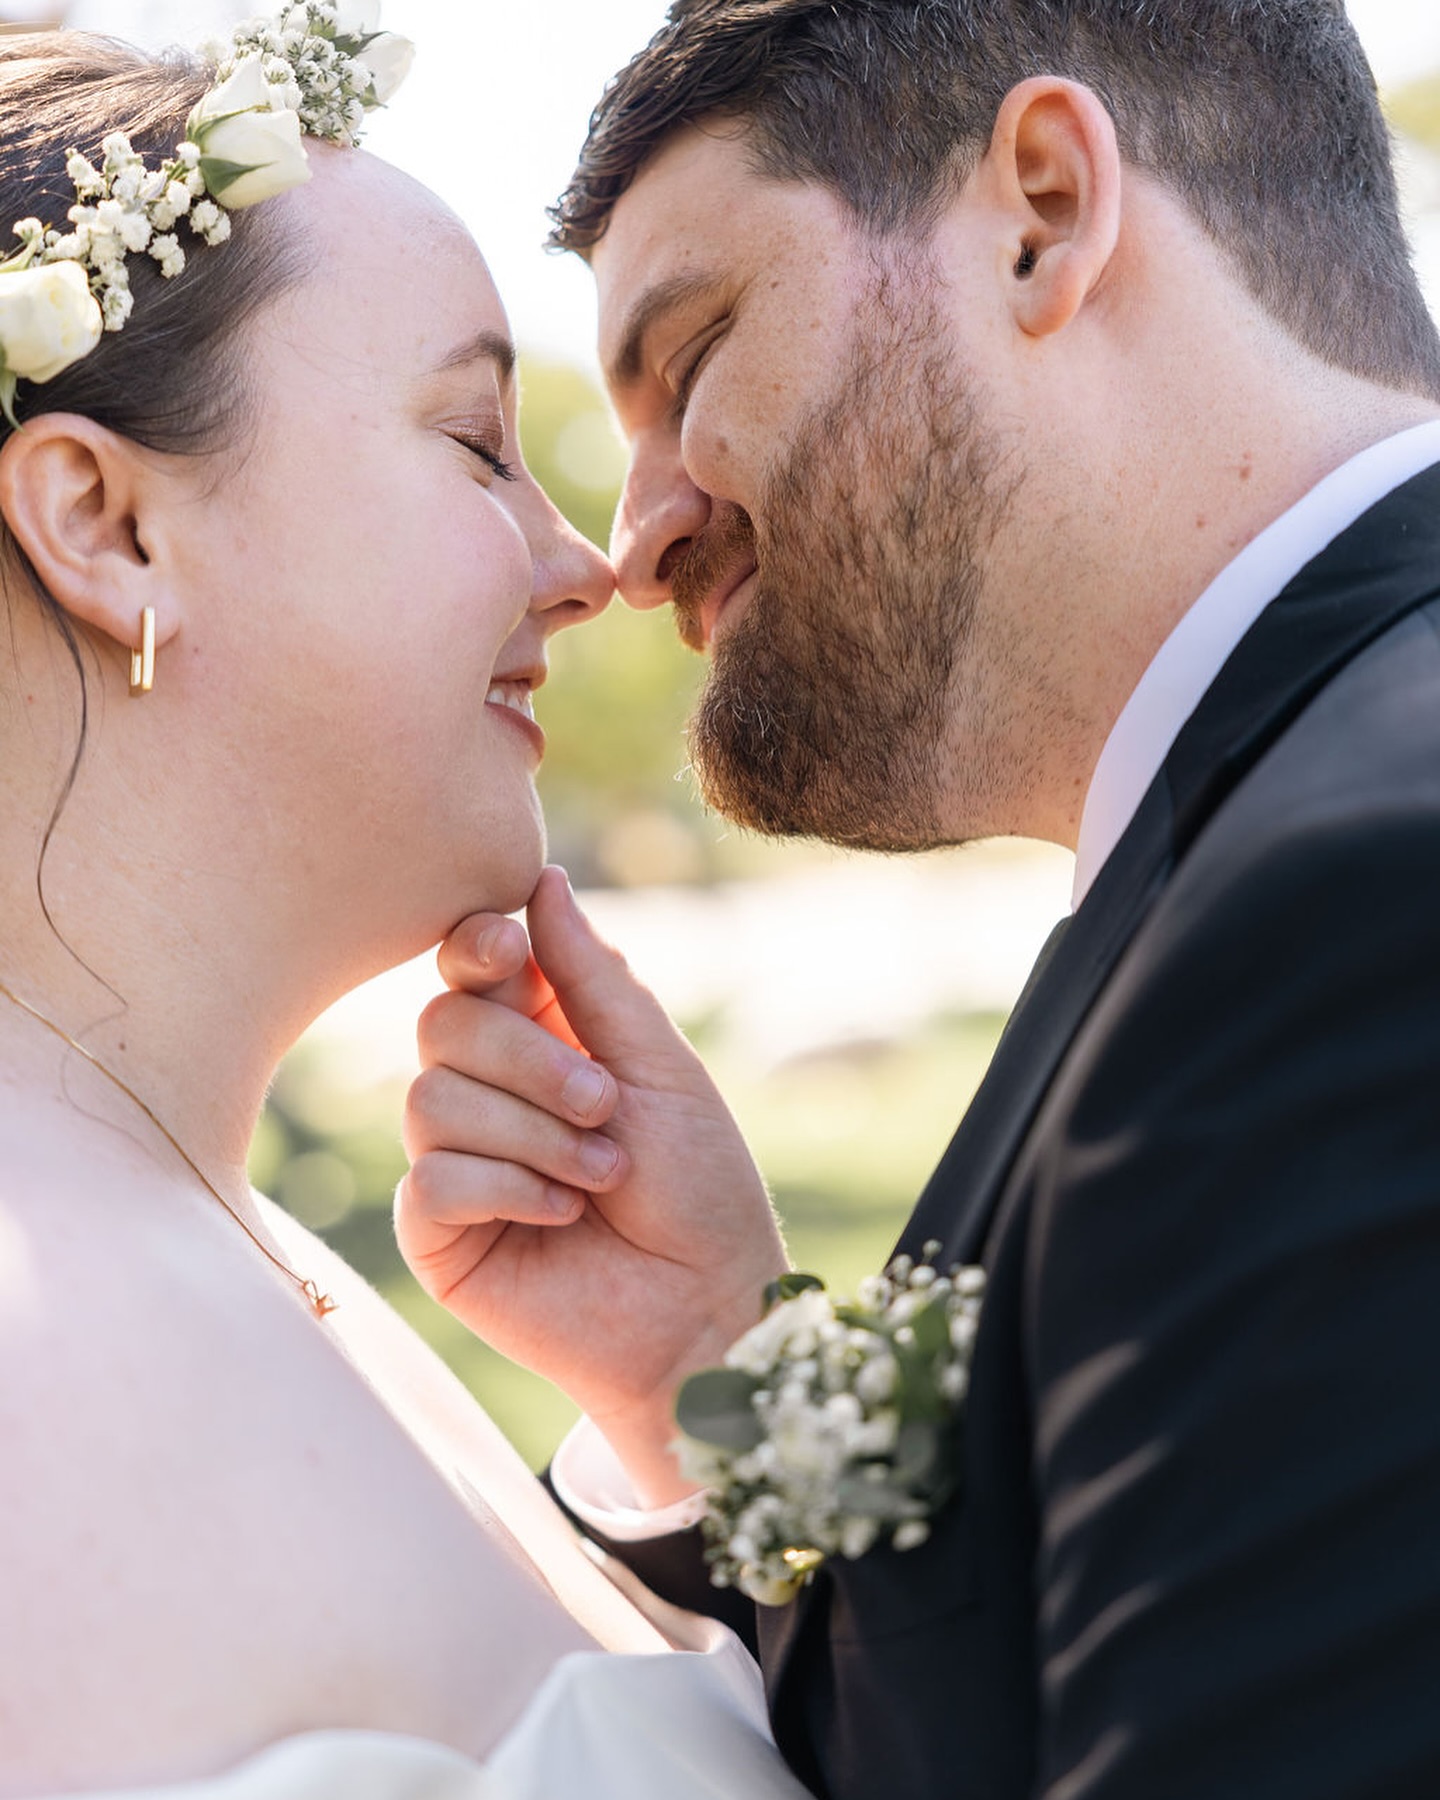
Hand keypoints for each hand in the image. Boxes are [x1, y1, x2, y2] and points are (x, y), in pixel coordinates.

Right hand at [397, 866, 787, 1503]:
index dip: (477, 946)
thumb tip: (541, 879)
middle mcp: (488, 1090)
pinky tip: (562, 1218)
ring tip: (601, 1177)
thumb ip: (594, 978)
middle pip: (442, 1022)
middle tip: (604, 1106)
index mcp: (542, 1036)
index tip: (513, 951)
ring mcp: (456, 1160)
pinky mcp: (439, 1233)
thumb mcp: (660, 1066)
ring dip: (535, 1135)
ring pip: (431, 1098)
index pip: (471, 964)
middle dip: (528, 1059)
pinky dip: (508, 1189)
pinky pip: (431, 1179)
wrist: (707, 1308)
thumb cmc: (699, 1187)